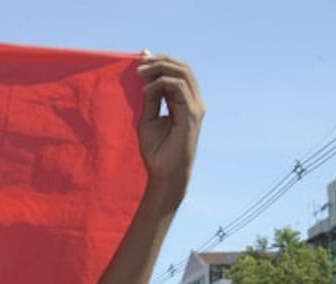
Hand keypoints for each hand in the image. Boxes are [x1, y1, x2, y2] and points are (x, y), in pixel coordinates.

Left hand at [136, 54, 204, 199]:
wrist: (165, 173)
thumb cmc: (157, 150)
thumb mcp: (148, 118)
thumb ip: (149, 98)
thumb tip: (144, 76)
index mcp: (184, 101)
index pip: (177, 72)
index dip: (160, 61)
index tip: (139, 58)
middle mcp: (193, 101)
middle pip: (183, 67)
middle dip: (161, 60)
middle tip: (139, 61)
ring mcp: (195, 107)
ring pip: (184, 73)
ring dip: (160, 68)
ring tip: (140, 72)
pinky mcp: (192, 114)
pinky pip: (180, 88)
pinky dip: (162, 83)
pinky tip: (145, 90)